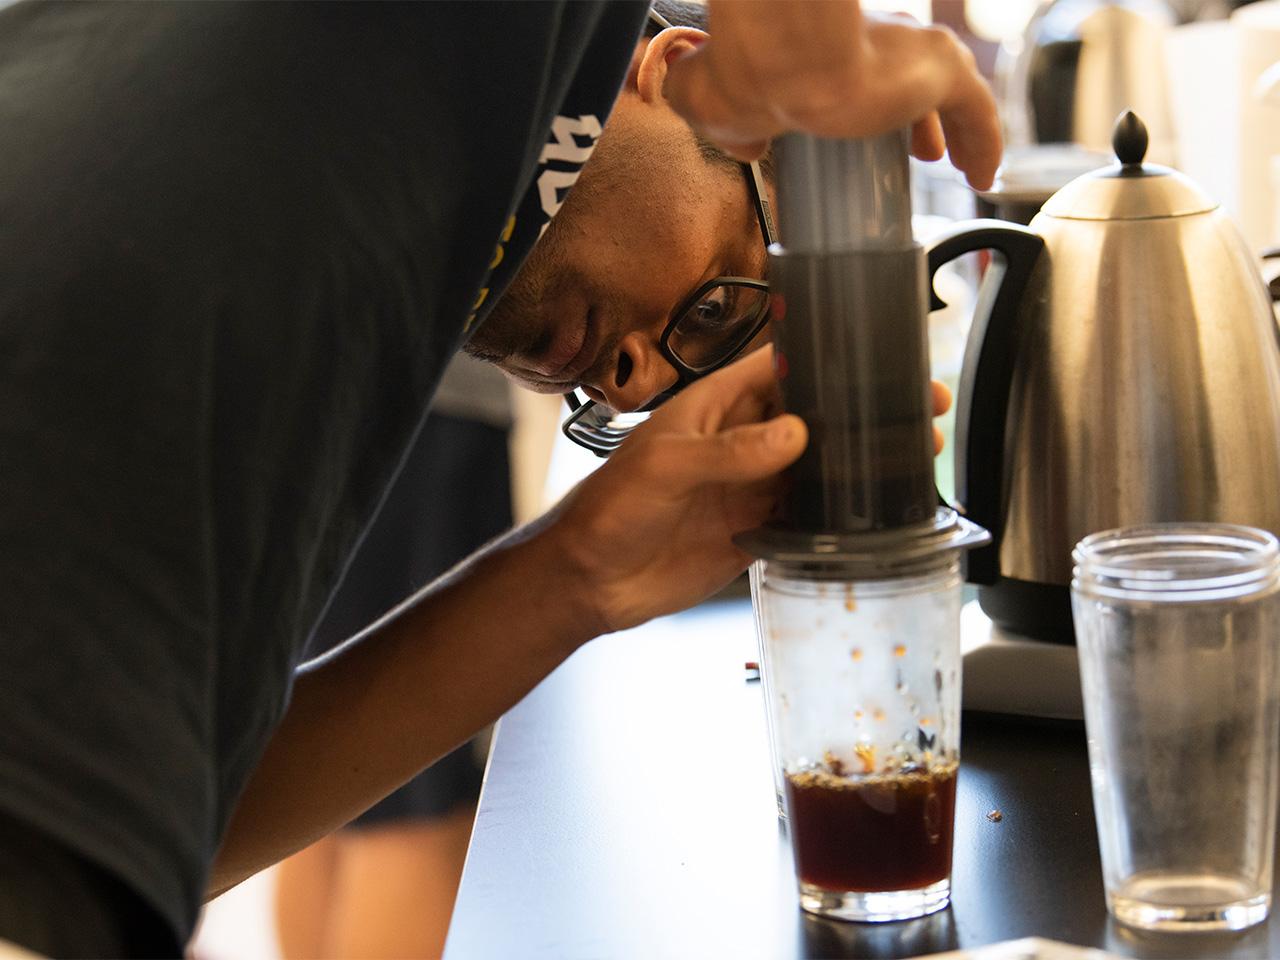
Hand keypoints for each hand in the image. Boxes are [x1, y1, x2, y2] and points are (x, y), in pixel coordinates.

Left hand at [544, 350, 953, 636]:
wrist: (591, 581)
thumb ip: (728, 451)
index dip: (830, 355)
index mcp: (717, 406)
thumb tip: (795, 434)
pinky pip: (808, 514)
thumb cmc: (609, 509)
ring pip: (820, 464)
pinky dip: (841, 511)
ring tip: (919, 454)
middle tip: (924, 406)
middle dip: (865, 409)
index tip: (880, 351)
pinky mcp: (757, 530)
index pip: (782, 365)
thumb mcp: (665, 468)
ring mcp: (753, 486)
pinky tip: (879, 509)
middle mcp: (743, 441)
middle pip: (815, 414)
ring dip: (862, 460)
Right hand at [663, 1, 1000, 189]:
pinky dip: (986, 144)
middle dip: (913, 119)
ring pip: (945, 93)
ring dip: (950, 130)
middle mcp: (875, 37)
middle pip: (905, 80)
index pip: (855, 69)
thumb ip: (724, 122)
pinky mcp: (942, 68)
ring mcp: (911, 53)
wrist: (779, 58)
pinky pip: (979, 112)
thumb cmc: (746, 72)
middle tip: (918, 152)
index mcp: (826, 42)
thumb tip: (744, 147)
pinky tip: (985, 176)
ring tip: (949, 162)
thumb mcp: (711, 103)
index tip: (858, 131)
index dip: (863, 104)